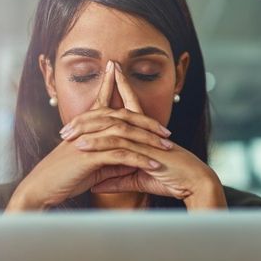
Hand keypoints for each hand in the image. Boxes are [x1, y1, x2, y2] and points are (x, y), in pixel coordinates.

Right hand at [5, 61, 170, 211]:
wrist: (40, 189)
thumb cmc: (63, 177)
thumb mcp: (91, 164)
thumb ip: (110, 156)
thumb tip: (132, 156)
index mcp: (86, 125)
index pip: (108, 105)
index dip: (123, 95)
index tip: (148, 106)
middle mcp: (87, 127)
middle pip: (123, 116)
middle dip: (148, 123)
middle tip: (167, 131)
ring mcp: (88, 140)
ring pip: (125, 133)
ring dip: (149, 140)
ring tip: (167, 148)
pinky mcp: (89, 156)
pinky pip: (121, 154)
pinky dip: (139, 158)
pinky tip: (154, 164)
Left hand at [75, 62, 226, 209]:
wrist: (194, 184)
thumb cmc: (172, 180)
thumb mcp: (139, 179)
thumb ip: (117, 179)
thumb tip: (96, 183)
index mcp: (145, 133)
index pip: (129, 106)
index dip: (120, 89)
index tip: (109, 75)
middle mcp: (144, 131)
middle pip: (114, 113)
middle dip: (90, 113)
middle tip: (68, 121)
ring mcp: (145, 139)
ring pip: (112, 126)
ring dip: (88, 129)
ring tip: (67, 134)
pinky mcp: (146, 151)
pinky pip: (119, 145)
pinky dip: (100, 145)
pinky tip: (83, 146)